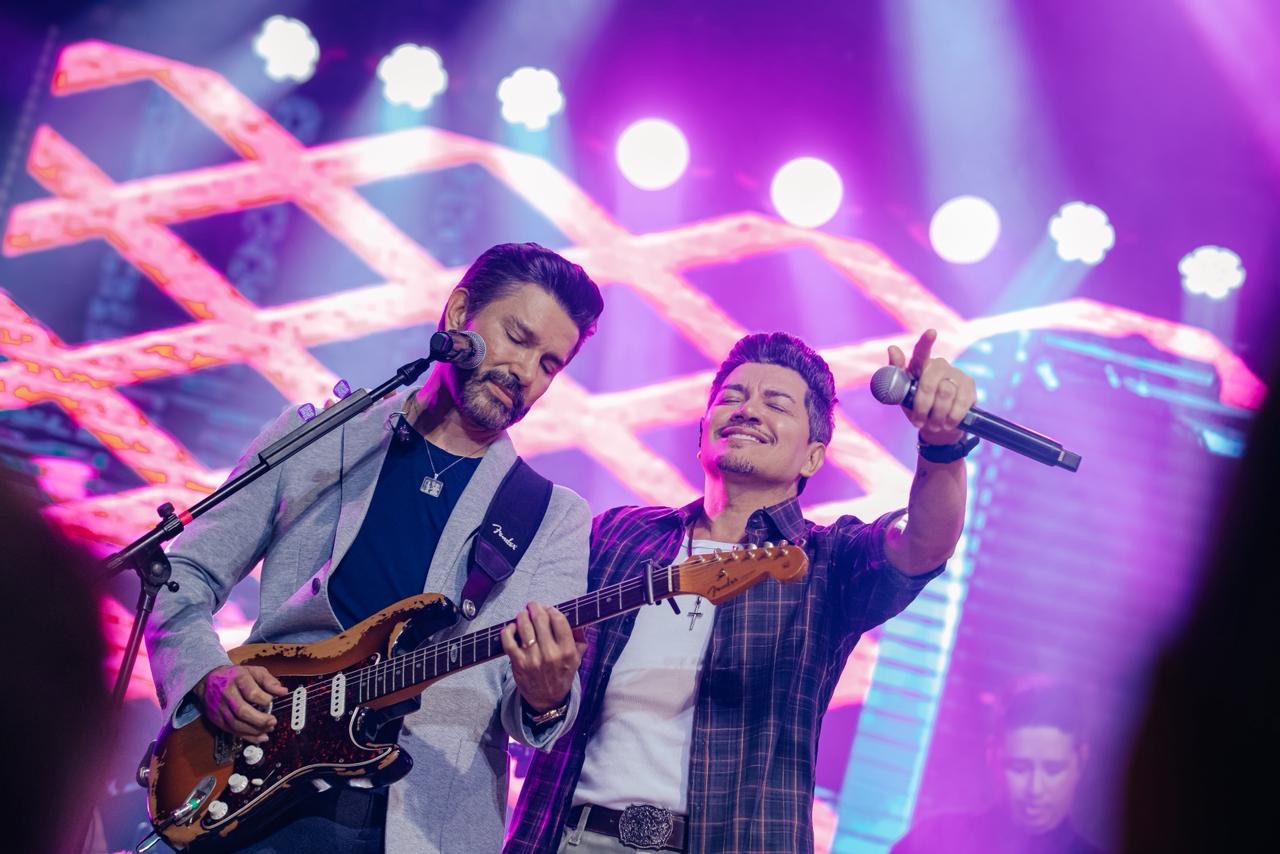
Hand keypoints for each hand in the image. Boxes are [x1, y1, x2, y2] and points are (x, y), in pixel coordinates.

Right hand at [196, 664, 287, 742]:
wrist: (208, 680)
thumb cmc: (234, 676)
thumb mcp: (253, 671)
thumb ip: (269, 681)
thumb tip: (283, 691)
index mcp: (237, 679)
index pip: (251, 692)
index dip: (264, 699)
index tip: (271, 701)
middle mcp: (227, 694)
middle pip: (242, 711)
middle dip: (260, 720)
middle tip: (273, 722)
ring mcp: (220, 708)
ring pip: (236, 724)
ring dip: (254, 730)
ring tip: (268, 729)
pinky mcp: (216, 719)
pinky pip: (231, 731)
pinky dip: (246, 736)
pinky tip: (259, 737)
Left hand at [500, 602, 584, 713]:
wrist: (547, 700)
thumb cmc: (562, 674)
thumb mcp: (577, 657)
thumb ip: (579, 634)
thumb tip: (575, 608)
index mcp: (567, 651)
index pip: (559, 620)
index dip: (552, 609)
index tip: (548, 608)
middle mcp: (550, 654)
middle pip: (540, 620)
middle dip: (535, 608)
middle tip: (532, 606)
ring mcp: (533, 659)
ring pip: (524, 628)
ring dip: (522, 616)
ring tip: (522, 614)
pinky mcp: (518, 664)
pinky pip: (509, 641)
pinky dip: (508, 630)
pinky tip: (512, 627)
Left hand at [887, 329, 976, 445]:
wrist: (939, 426)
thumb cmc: (917, 407)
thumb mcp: (902, 395)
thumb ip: (895, 373)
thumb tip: (892, 348)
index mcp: (920, 366)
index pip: (921, 352)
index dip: (926, 342)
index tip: (931, 332)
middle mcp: (939, 365)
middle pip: (929, 384)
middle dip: (922, 407)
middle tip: (919, 422)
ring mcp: (956, 373)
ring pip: (946, 393)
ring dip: (937, 415)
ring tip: (934, 424)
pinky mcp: (969, 384)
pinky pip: (961, 402)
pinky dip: (952, 417)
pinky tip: (949, 423)